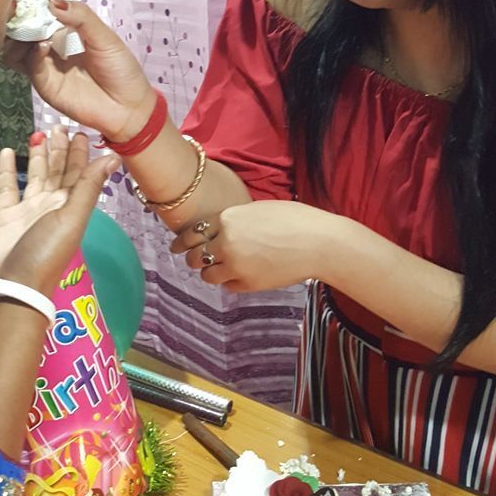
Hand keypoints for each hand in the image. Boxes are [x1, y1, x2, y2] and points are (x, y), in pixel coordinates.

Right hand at [0, 126, 119, 296]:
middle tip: (58, 123)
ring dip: (37, 155)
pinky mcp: (5, 216)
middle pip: (57, 171)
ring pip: (35, 176)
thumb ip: (89, 186)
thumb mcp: (72, 218)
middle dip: (59, 148)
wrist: (11, 286)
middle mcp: (51, 206)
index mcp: (71, 206)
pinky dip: (7, 170)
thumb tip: (114, 156)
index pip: (78, 172)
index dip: (80, 152)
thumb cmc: (44, 252)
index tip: (81, 130)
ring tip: (38, 132)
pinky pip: (7, 187)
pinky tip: (6, 151)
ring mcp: (28, 211)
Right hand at [3, 0, 155, 143]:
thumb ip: (81, 17)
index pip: (41, 14)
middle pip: (22, 31)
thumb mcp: (105, 37)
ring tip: (34, 29)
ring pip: (15, 49)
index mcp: (66, 32)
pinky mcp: (45, 86)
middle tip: (23, 8)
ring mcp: (46, 67)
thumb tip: (53, 1)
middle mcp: (51, 48)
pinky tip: (43, 46)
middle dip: (20, 18)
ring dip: (19, 36)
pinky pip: (29, 67)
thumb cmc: (121, 71)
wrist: (128, 107)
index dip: (34, 3)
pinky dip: (31, 54)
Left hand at [170, 200, 339, 291]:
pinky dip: (229, 281)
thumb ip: (236, 220)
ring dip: (209, 271)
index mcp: (227, 218)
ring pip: (206, 274)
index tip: (176, 246)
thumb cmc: (295, 220)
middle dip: (192, 257)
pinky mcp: (248, 284)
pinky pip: (227, 285)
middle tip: (192, 259)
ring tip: (219, 268)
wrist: (319, 243)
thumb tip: (221, 229)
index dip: (182, 240)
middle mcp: (225, 242)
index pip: (192, 232)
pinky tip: (238, 275)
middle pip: (193, 255)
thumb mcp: (259, 210)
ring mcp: (235, 265)